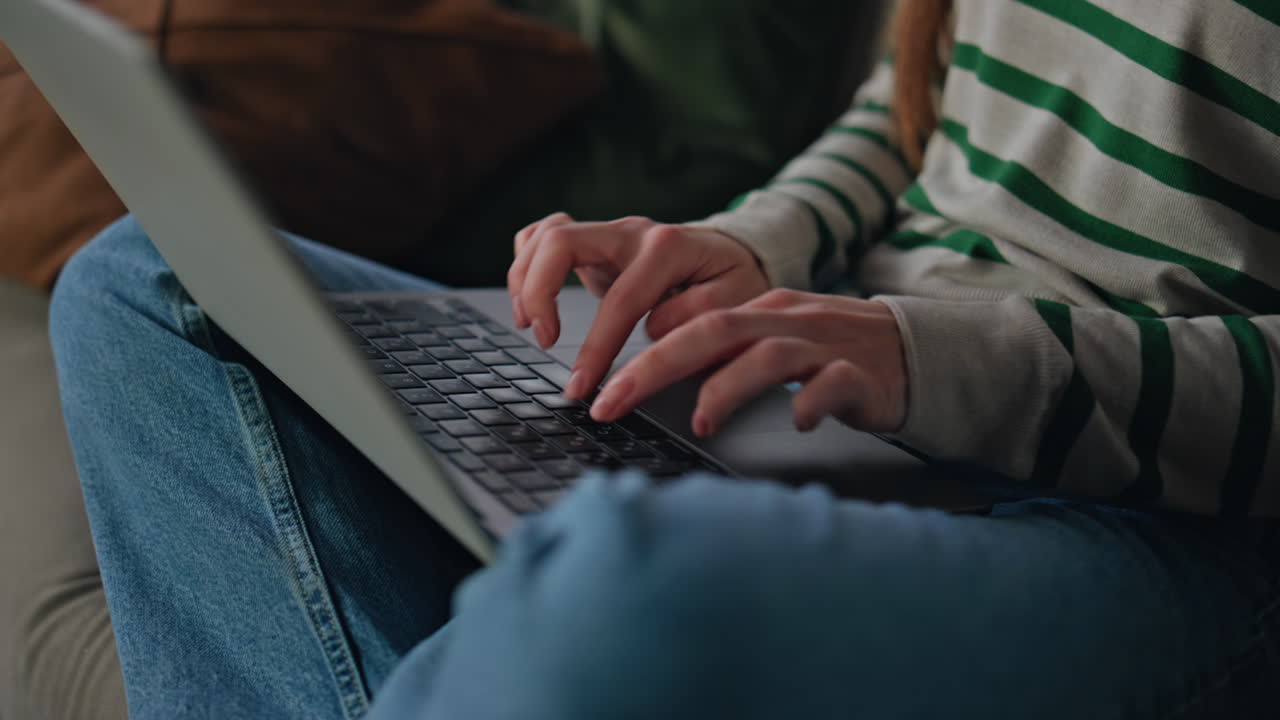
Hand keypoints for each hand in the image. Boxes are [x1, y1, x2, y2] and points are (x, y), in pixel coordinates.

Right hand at [507, 213, 770, 398]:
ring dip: (525, 278)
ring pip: (546, 234)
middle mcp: (632, 232)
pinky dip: (527, 262)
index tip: (581, 387)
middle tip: (542, 338)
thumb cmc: (734, 283)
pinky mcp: (593, 242)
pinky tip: (530, 298)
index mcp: (669, 248)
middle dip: (539, 291)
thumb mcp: (738, 304)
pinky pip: (544, 234)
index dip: (596, 347)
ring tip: (529, 324)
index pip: (620, 299)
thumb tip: (655, 329)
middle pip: (562, 241)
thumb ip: (702, 316)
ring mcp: (609, 233)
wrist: (732, 254)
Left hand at [587, 289, 908, 435]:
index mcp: (756, 311)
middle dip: (654, 366)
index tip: (598, 389)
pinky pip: (835, 383)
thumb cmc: (830, 355)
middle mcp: (783, 321)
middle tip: (611, 403)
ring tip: (703, 419)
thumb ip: (719, 356)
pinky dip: (812, 401)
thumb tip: (651, 375)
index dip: (638, 353)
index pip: (686, 322)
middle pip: (711, 331)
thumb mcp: (768, 346)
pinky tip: (797, 422)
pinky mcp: (862, 375)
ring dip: (729, 386)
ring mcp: (824, 346)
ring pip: (768, 355)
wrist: (912, 352)